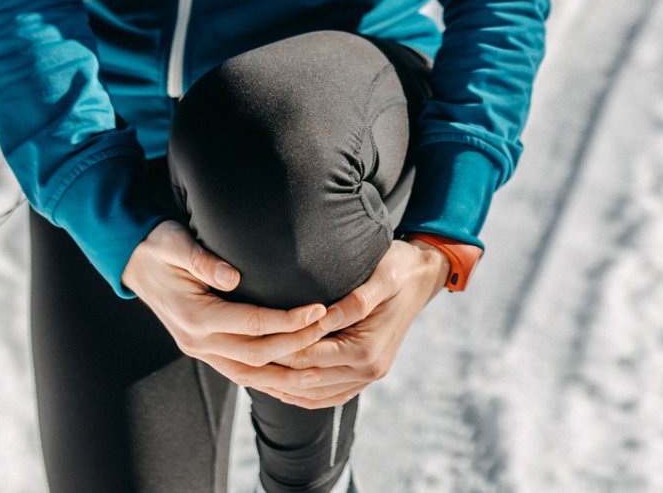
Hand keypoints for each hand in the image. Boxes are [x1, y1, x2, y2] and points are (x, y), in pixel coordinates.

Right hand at [120, 220, 332, 387]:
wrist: (133, 261)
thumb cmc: (159, 245)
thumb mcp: (175, 243)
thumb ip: (202, 259)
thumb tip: (232, 277)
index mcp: (193, 316)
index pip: (252, 325)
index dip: (288, 320)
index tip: (319, 309)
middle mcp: (197, 342)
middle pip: (257, 354)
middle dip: (297, 343)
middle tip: (330, 327)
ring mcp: (200, 351)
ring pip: (250, 374)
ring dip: (286, 372)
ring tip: (322, 364)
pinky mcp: (205, 352)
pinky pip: (241, 374)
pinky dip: (269, 379)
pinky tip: (293, 377)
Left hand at [245, 237, 449, 409]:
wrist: (424, 277)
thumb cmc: (399, 268)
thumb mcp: (381, 275)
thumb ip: (356, 300)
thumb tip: (325, 316)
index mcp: (368, 350)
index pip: (310, 359)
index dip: (277, 352)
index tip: (248, 342)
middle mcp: (369, 370)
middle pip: (308, 381)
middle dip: (272, 373)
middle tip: (237, 361)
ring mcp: (368, 376)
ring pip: (315, 395)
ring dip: (282, 387)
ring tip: (249, 374)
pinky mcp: (365, 374)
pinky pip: (328, 395)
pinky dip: (301, 393)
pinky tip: (278, 383)